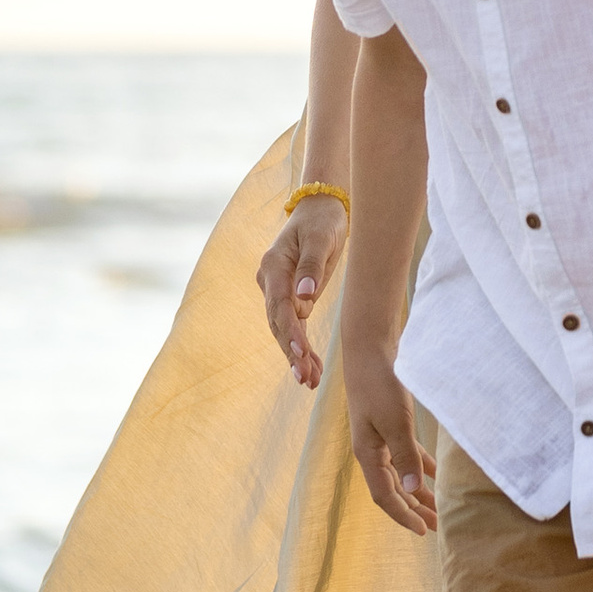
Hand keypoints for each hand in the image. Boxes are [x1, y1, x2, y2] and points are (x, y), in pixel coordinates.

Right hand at [255, 194, 348, 386]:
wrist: (320, 209)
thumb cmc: (322, 221)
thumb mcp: (320, 238)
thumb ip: (311, 267)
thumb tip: (305, 296)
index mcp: (274, 265)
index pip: (280, 304)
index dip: (289, 330)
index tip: (301, 353)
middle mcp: (270, 280)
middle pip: (278, 322)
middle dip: (292, 352)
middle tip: (306, 378)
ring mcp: (278, 290)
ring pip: (284, 329)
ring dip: (296, 356)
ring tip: (311, 382)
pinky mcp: (290, 297)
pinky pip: (294, 326)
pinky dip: (302, 348)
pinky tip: (312, 370)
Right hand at [344, 345, 436, 535]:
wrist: (369, 348)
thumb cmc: (380, 383)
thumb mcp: (396, 421)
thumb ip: (406, 456)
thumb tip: (413, 491)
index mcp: (367, 454)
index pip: (384, 496)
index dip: (403, 515)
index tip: (424, 531)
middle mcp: (372, 450)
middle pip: (393, 489)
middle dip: (414, 509)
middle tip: (438, 527)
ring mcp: (380, 437)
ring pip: (401, 474)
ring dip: (418, 491)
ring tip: (439, 508)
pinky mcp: (390, 424)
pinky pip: (407, 454)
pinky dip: (421, 467)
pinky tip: (436, 475)